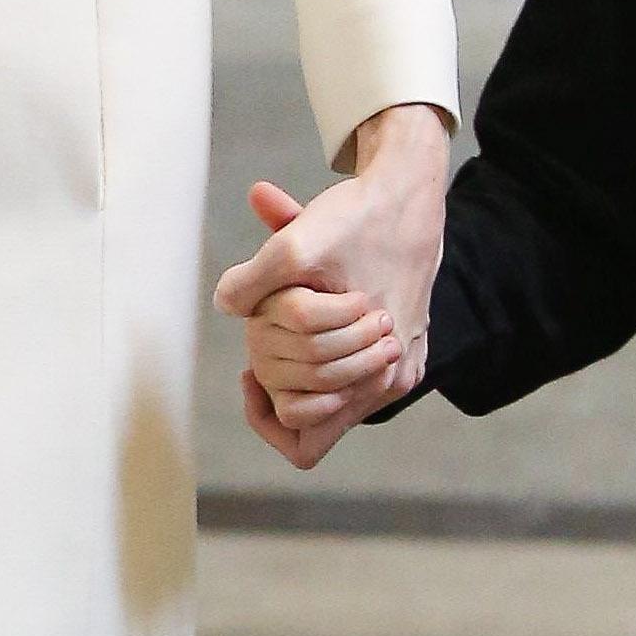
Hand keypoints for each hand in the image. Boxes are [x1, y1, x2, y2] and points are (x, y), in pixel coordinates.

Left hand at [213, 103, 450, 469]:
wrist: (410, 191)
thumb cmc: (357, 220)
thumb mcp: (295, 245)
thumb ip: (252, 285)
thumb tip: (226, 308)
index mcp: (373, 374)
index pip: (303, 444)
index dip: (267, 417)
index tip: (252, 371)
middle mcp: (391, 382)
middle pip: (309, 414)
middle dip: (279, 375)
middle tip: (267, 332)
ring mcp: (402, 366)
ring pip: (327, 390)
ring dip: (297, 357)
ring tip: (283, 317)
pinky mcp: (407, 345)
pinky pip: (350, 368)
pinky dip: (321, 342)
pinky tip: (307, 304)